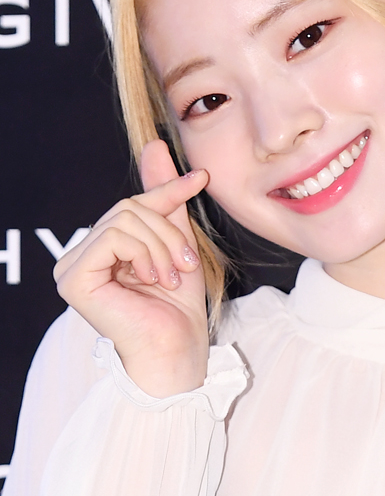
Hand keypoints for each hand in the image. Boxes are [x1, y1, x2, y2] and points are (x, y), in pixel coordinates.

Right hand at [54, 140, 210, 396]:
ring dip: (162, 245)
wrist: (177, 350)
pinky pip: (113, 236)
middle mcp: (80, 256)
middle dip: (168, 230)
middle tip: (187, 261)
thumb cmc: (178, 307)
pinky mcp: (73, 279)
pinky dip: (143, 252)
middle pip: (128, 208)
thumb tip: (155, 145)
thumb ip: (163, 198)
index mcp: (101, 249)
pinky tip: (153, 278)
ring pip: (124, 219)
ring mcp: (72, 268)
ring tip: (173, 275)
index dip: (167, 190)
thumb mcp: (177, 240)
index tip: (200, 179)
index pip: (132, 204)